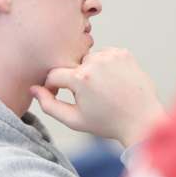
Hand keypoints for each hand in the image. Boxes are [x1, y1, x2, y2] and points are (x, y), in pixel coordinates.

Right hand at [30, 48, 167, 146]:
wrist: (142, 120)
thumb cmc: (106, 123)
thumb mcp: (74, 120)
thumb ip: (48, 105)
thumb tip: (33, 89)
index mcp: (80, 78)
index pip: (53, 75)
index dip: (52, 87)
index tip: (58, 96)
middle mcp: (95, 62)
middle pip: (71, 66)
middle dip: (74, 80)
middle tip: (88, 98)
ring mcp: (111, 55)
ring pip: (88, 59)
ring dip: (90, 71)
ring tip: (101, 90)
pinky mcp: (123, 53)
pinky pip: (104, 55)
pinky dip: (104, 66)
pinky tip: (112, 82)